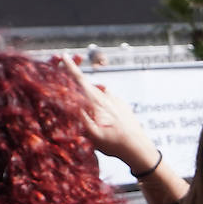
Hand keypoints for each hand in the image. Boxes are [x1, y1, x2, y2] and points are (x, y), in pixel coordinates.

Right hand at [53, 54, 158, 170]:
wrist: (139, 148)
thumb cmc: (113, 143)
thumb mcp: (91, 133)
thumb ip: (79, 115)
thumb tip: (69, 100)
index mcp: (96, 102)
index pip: (80, 80)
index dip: (71, 67)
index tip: (64, 55)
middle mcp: (107, 97)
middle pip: (88, 86)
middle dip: (80, 89)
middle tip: (81, 108)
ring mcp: (116, 100)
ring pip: (99, 94)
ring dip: (92, 100)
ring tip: (96, 120)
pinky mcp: (123, 105)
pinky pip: (109, 100)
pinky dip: (103, 106)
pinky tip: (106, 121)